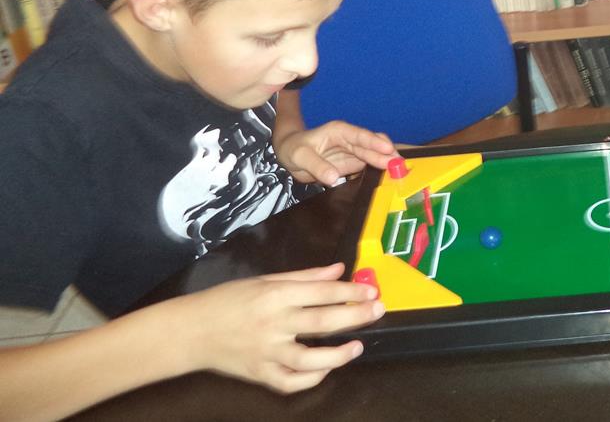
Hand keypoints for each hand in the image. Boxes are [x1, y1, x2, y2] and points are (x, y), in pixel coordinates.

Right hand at [175, 263, 384, 392]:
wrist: (191, 331)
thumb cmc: (228, 300)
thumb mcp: (265, 280)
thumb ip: (304, 277)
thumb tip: (339, 270)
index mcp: (274, 295)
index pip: (321, 292)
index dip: (350, 291)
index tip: (372, 291)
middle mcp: (272, 323)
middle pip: (321, 321)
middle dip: (355, 316)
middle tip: (377, 310)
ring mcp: (265, 352)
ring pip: (309, 358)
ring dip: (338, 354)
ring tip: (357, 346)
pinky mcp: (259, 374)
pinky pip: (290, 382)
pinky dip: (311, 378)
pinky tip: (326, 369)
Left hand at [274, 120, 396, 185]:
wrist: (290, 155)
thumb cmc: (294, 149)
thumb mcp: (301, 156)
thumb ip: (317, 166)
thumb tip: (334, 178)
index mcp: (339, 131)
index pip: (360, 136)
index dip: (374, 142)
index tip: (388, 149)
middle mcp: (350, 140)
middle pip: (372, 146)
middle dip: (387, 154)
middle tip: (401, 165)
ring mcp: (353, 152)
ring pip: (374, 156)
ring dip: (387, 163)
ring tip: (400, 172)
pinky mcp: (353, 163)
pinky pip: (370, 166)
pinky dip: (380, 170)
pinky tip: (389, 177)